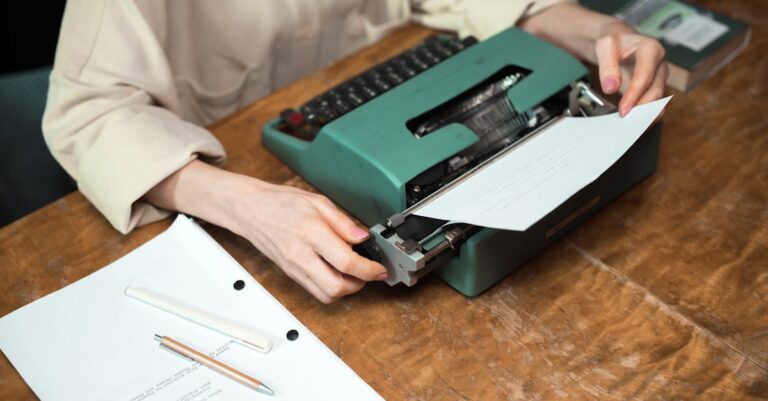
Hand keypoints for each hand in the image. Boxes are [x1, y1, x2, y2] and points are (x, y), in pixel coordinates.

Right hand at [231, 181, 387, 302]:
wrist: (250, 210)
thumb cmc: (280, 202)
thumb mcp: (318, 201)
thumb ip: (343, 222)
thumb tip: (363, 237)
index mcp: (310, 232)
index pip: (346, 262)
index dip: (369, 269)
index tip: (380, 269)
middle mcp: (300, 255)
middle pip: (336, 287)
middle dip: (359, 284)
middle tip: (369, 272)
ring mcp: (293, 268)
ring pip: (326, 295)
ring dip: (345, 290)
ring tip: (353, 273)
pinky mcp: (290, 274)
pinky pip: (315, 291)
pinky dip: (331, 288)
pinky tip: (337, 273)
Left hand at [594, 23, 668, 115]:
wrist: (619, 42)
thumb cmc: (614, 42)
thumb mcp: (605, 46)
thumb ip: (607, 66)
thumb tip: (611, 87)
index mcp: (651, 50)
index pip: (645, 75)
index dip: (635, 94)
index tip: (624, 109)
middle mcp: (660, 65)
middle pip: (655, 91)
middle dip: (641, 108)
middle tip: (625, 121)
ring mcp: (659, 79)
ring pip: (658, 102)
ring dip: (644, 115)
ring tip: (629, 126)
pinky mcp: (654, 89)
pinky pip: (653, 106)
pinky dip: (643, 116)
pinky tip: (632, 124)